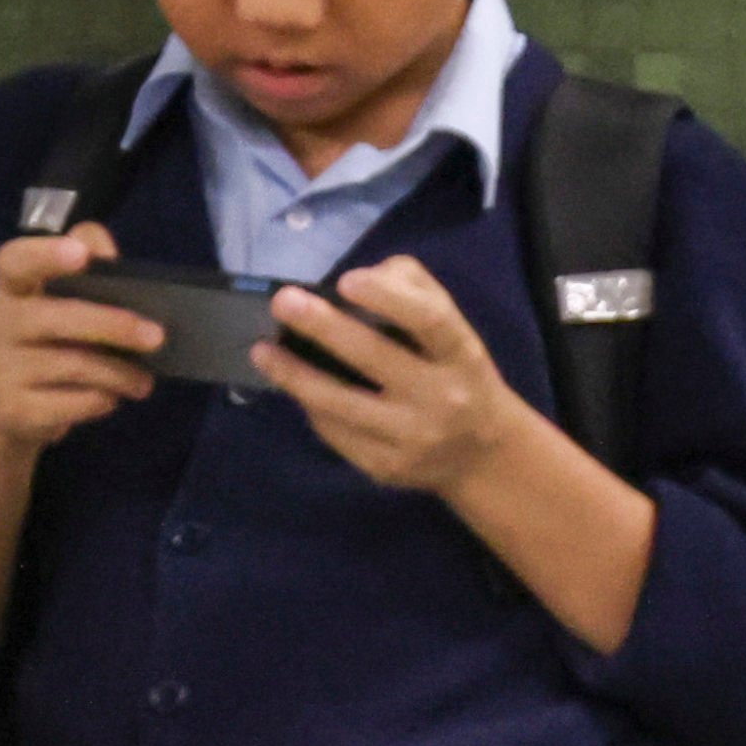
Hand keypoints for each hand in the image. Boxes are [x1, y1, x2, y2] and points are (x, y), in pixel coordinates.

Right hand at [0, 224, 159, 451]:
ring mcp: (2, 369)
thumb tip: (108, 255)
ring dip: (119, 372)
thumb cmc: (48, 339)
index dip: (45, 254)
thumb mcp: (61, 300)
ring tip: (144, 380)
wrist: (9, 406)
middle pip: (55, 318)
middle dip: (112, 325)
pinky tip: (113, 397)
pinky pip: (71, 404)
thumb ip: (87, 266)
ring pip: (72, 365)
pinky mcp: (14, 409)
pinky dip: (101, 400)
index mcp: (11, 286)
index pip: (15, 261)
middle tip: (157, 336)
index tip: (81, 254)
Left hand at [260, 258, 522, 498]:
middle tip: (283, 302)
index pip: (428, 320)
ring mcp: (412, 438)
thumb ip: (414, 290)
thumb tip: (362, 278)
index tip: (345, 281)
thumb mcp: (454, 328)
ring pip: (341, 404)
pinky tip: (294, 388)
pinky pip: (336, 433)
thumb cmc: (457, 373)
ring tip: (262, 351)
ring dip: (294, 375)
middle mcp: (441, 397)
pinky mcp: (387, 468)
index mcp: (461, 354)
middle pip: (375, 358)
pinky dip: (311, 408)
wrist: (483, 455)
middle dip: (323, 327)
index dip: (386, 297)